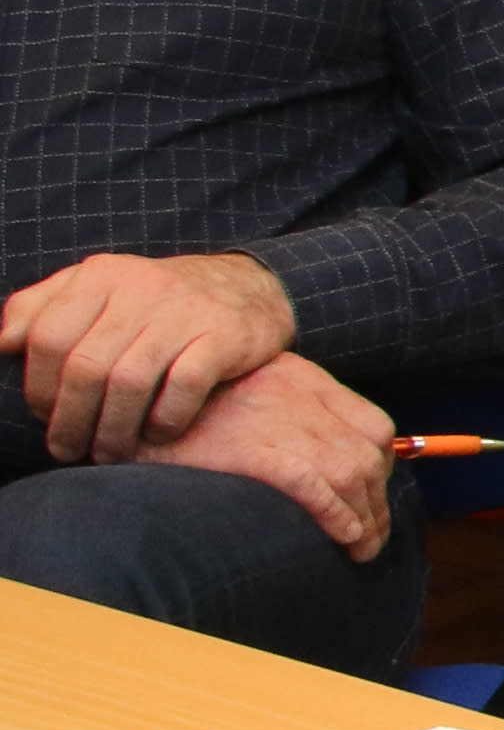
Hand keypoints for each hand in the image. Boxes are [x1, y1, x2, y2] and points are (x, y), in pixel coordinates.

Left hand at [3, 252, 296, 463]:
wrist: (253, 286)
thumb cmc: (159, 300)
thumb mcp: (100, 287)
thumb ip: (43, 307)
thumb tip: (1, 343)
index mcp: (102, 276)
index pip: (46, 337)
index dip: (37, 387)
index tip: (44, 416)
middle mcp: (142, 288)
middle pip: (85, 366)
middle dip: (70, 419)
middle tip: (67, 448)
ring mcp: (185, 312)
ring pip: (130, 382)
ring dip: (113, 430)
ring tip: (108, 453)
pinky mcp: (225, 335)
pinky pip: (184, 386)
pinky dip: (165, 419)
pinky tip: (159, 435)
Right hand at [137, 353, 393, 562]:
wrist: (128, 402)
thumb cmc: (183, 412)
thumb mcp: (247, 393)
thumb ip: (290, 415)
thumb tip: (334, 467)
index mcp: (301, 378)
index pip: (373, 425)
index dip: (382, 467)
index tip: (371, 496)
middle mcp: (297, 395)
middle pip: (369, 455)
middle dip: (377, 502)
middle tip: (371, 538)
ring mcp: (275, 421)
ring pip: (350, 473)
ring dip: (366, 518)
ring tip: (360, 550)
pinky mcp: (249, 450)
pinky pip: (313, 485)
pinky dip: (337, 514)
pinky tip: (343, 537)